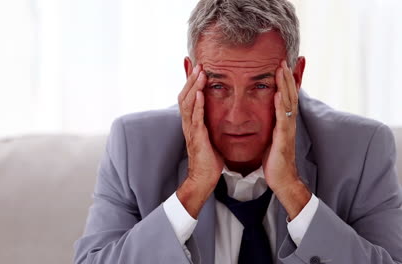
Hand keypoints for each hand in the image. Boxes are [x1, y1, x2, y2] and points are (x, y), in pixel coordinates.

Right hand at [176, 64, 223, 218]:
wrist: (203, 178)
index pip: (188, 96)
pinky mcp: (197, 138)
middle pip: (184, 96)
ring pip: (188, 104)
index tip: (193, 65)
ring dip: (193, 87)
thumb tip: (216, 112)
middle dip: (190, 79)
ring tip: (199, 73)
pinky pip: (195, 119)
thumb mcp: (209, 135)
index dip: (189, 81)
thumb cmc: (208, 158)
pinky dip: (197, 105)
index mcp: (192, 122)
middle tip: (197, 63)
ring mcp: (191, 130)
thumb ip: (209, 122)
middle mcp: (188, 124)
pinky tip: (200, 93)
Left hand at [262, 60, 310, 219]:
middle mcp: (288, 122)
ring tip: (282, 69)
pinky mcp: (283, 139)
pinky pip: (282, 119)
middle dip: (287, 77)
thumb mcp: (272, 136)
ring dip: (286, 85)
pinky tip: (278, 94)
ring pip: (288, 103)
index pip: (287, 96)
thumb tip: (266, 114)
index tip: (282, 64)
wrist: (282, 179)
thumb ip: (272, 123)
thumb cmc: (275, 159)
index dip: (286, 80)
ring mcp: (287, 130)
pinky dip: (281, 105)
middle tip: (284, 59)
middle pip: (290, 94)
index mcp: (284, 121)